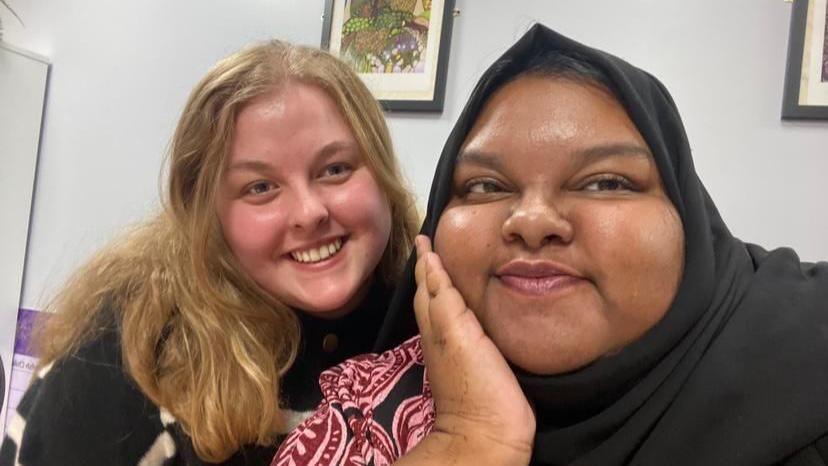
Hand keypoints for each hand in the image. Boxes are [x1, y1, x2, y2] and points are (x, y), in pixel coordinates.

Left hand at [396, 235, 534, 464]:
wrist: (490, 432)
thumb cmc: (473, 383)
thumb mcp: (456, 336)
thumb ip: (445, 301)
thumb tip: (431, 265)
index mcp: (437, 323)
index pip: (429, 283)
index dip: (427, 259)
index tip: (426, 234)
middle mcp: (445, 332)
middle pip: (434, 292)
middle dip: (433, 266)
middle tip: (437, 241)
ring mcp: (462, 347)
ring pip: (450, 305)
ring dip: (448, 283)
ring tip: (455, 262)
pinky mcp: (482, 359)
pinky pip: (469, 320)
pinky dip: (468, 304)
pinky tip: (479, 301)